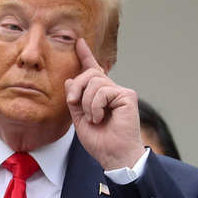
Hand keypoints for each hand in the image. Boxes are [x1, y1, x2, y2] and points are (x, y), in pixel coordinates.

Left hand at [65, 38, 145, 170]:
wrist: (114, 155)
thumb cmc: (100, 142)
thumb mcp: (79, 120)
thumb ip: (74, 100)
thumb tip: (70, 80)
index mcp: (100, 95)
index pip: (92, 71)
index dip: (85, 56)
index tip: (79, 42)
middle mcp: (111, 90)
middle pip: (89, 73)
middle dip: (77, 86)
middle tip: (73, 102)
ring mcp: (120, 92)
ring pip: (94, 81)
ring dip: (87, 102)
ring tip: (93, 118)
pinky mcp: (127, 96)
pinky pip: (103, 91)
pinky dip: (96, 106)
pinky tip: (100, 118)